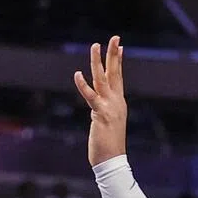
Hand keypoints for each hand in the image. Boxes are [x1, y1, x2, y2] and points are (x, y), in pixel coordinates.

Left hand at [73, 36, 127, 166]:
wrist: (112, 160)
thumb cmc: (108, 146)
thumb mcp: (108, 124)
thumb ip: (103, 113)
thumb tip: (98, 110)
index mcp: (119, 103)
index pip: (119, 78)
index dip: (118, 62)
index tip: (120, 47)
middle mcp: (116, 102)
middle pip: (115, 73)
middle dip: (114, 54)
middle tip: (115, 37)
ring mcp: (110, 106)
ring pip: (103, 79)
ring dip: (98, 61)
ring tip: (96, 45)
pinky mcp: (100, 114)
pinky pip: (91, 96)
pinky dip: (83, 85)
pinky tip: (77, 74)